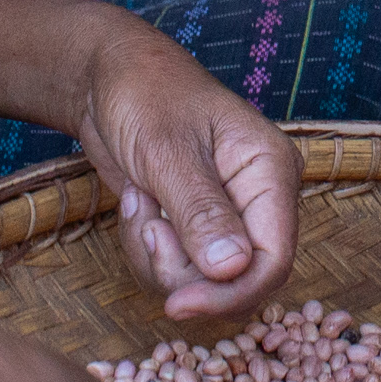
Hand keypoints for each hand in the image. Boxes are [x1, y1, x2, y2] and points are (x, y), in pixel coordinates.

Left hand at [71, 19, 298, 321]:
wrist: (107, 77)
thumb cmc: (144, 94)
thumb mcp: (167, 150)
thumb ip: (201, 211)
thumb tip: (232, 271)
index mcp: (270, 171)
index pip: (273, 260)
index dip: (229, 293)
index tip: (177, 304)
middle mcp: (258, 199)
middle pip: (237, 280)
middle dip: (182, 269)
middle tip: (146, 225)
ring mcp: (227, 215)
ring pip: (201, 280)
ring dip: (156, 254)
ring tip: (137, 200)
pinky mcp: (194, 225)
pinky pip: (175, 267)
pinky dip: (145, 247)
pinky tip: (135, 201)